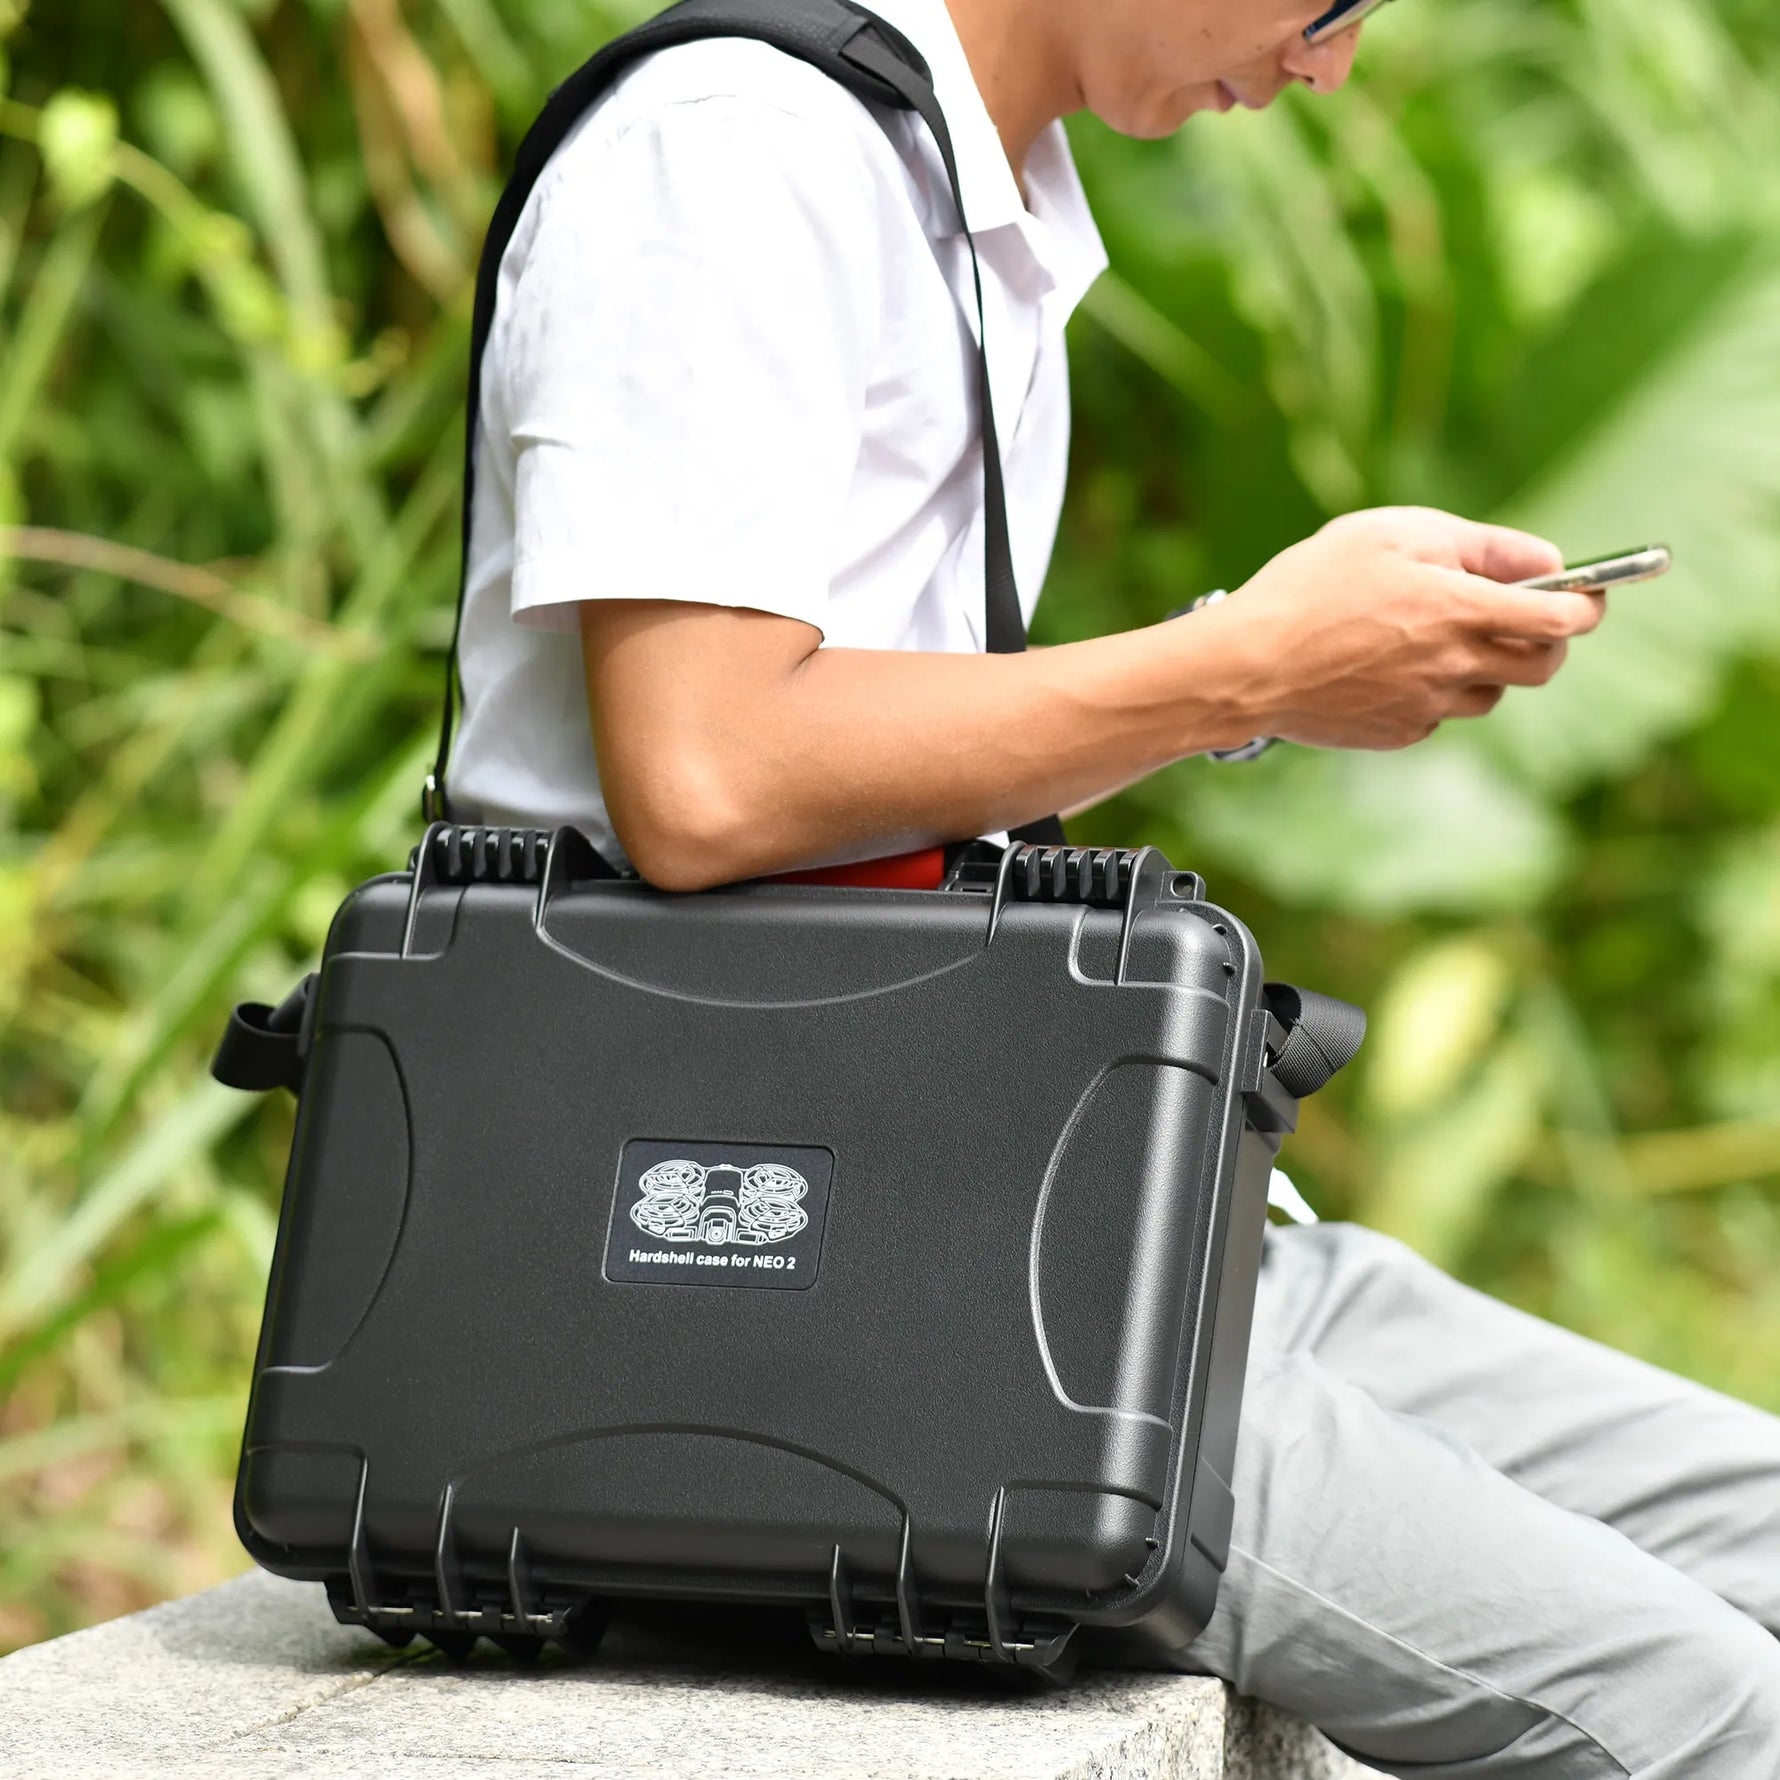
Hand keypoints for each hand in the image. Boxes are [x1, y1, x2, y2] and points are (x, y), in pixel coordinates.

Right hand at [1216, 506, 1603, 750]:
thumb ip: (1480, 544)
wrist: (1244, 666)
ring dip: (1484, 666)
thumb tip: (1547, 561)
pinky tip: (1388, 666)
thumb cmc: (1311, 587)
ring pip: (1490, 694)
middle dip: (1548, 640)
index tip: (1588, 594)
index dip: (1589, 604)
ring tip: (1432, 636)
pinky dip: (1434, 691)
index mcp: (1462, 610)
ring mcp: (1429, 707)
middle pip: (1543, 667)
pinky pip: (1440, 714)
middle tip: (1522, 616)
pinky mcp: (1399, 733)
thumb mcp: (1393, 533)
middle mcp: (1456, 666)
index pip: (1564, 617)